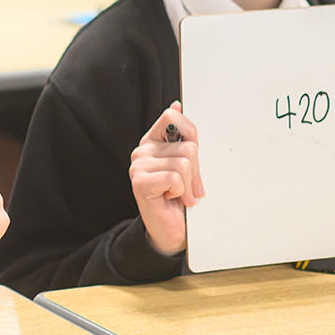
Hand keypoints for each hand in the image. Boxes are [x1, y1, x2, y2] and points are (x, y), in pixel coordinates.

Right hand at [131, 102, 203, 255]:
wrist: (171, 229)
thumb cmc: (178, 197)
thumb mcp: (185, 163)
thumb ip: (181, 136)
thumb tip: (177, 105)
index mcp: (153, 141)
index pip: (172, 116)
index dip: (190, 134)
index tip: (192, 155)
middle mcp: (142, 151)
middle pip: (187, 146)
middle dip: (196, 170)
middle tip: (188, 186)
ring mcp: (139, 166)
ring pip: (184, 163)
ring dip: (189, 185)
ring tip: (180, 194)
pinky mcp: (140, 182)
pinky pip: (174, 178)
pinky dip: (180, 192)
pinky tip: (171, 198)